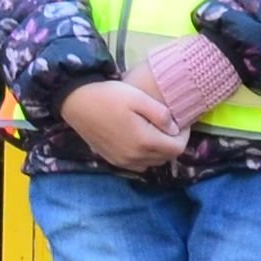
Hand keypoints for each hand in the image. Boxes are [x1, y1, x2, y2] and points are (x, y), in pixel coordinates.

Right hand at [57, 79, 187, 172]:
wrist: (76, 102)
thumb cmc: (108, 96)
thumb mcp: (138, 97)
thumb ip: (160, 114)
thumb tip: (175, 128)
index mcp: (144, 141)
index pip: (177, 148)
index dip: (184, 135)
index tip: (181, 121)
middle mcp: (134, 157)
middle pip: (166, 157)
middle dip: (173, 142)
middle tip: (170, 125)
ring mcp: (122, 161)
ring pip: (153, 163)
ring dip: (160, 151)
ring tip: (156, 132)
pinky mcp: (112, 160)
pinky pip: (138, 165)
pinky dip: (145, 156)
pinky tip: (140, 141)